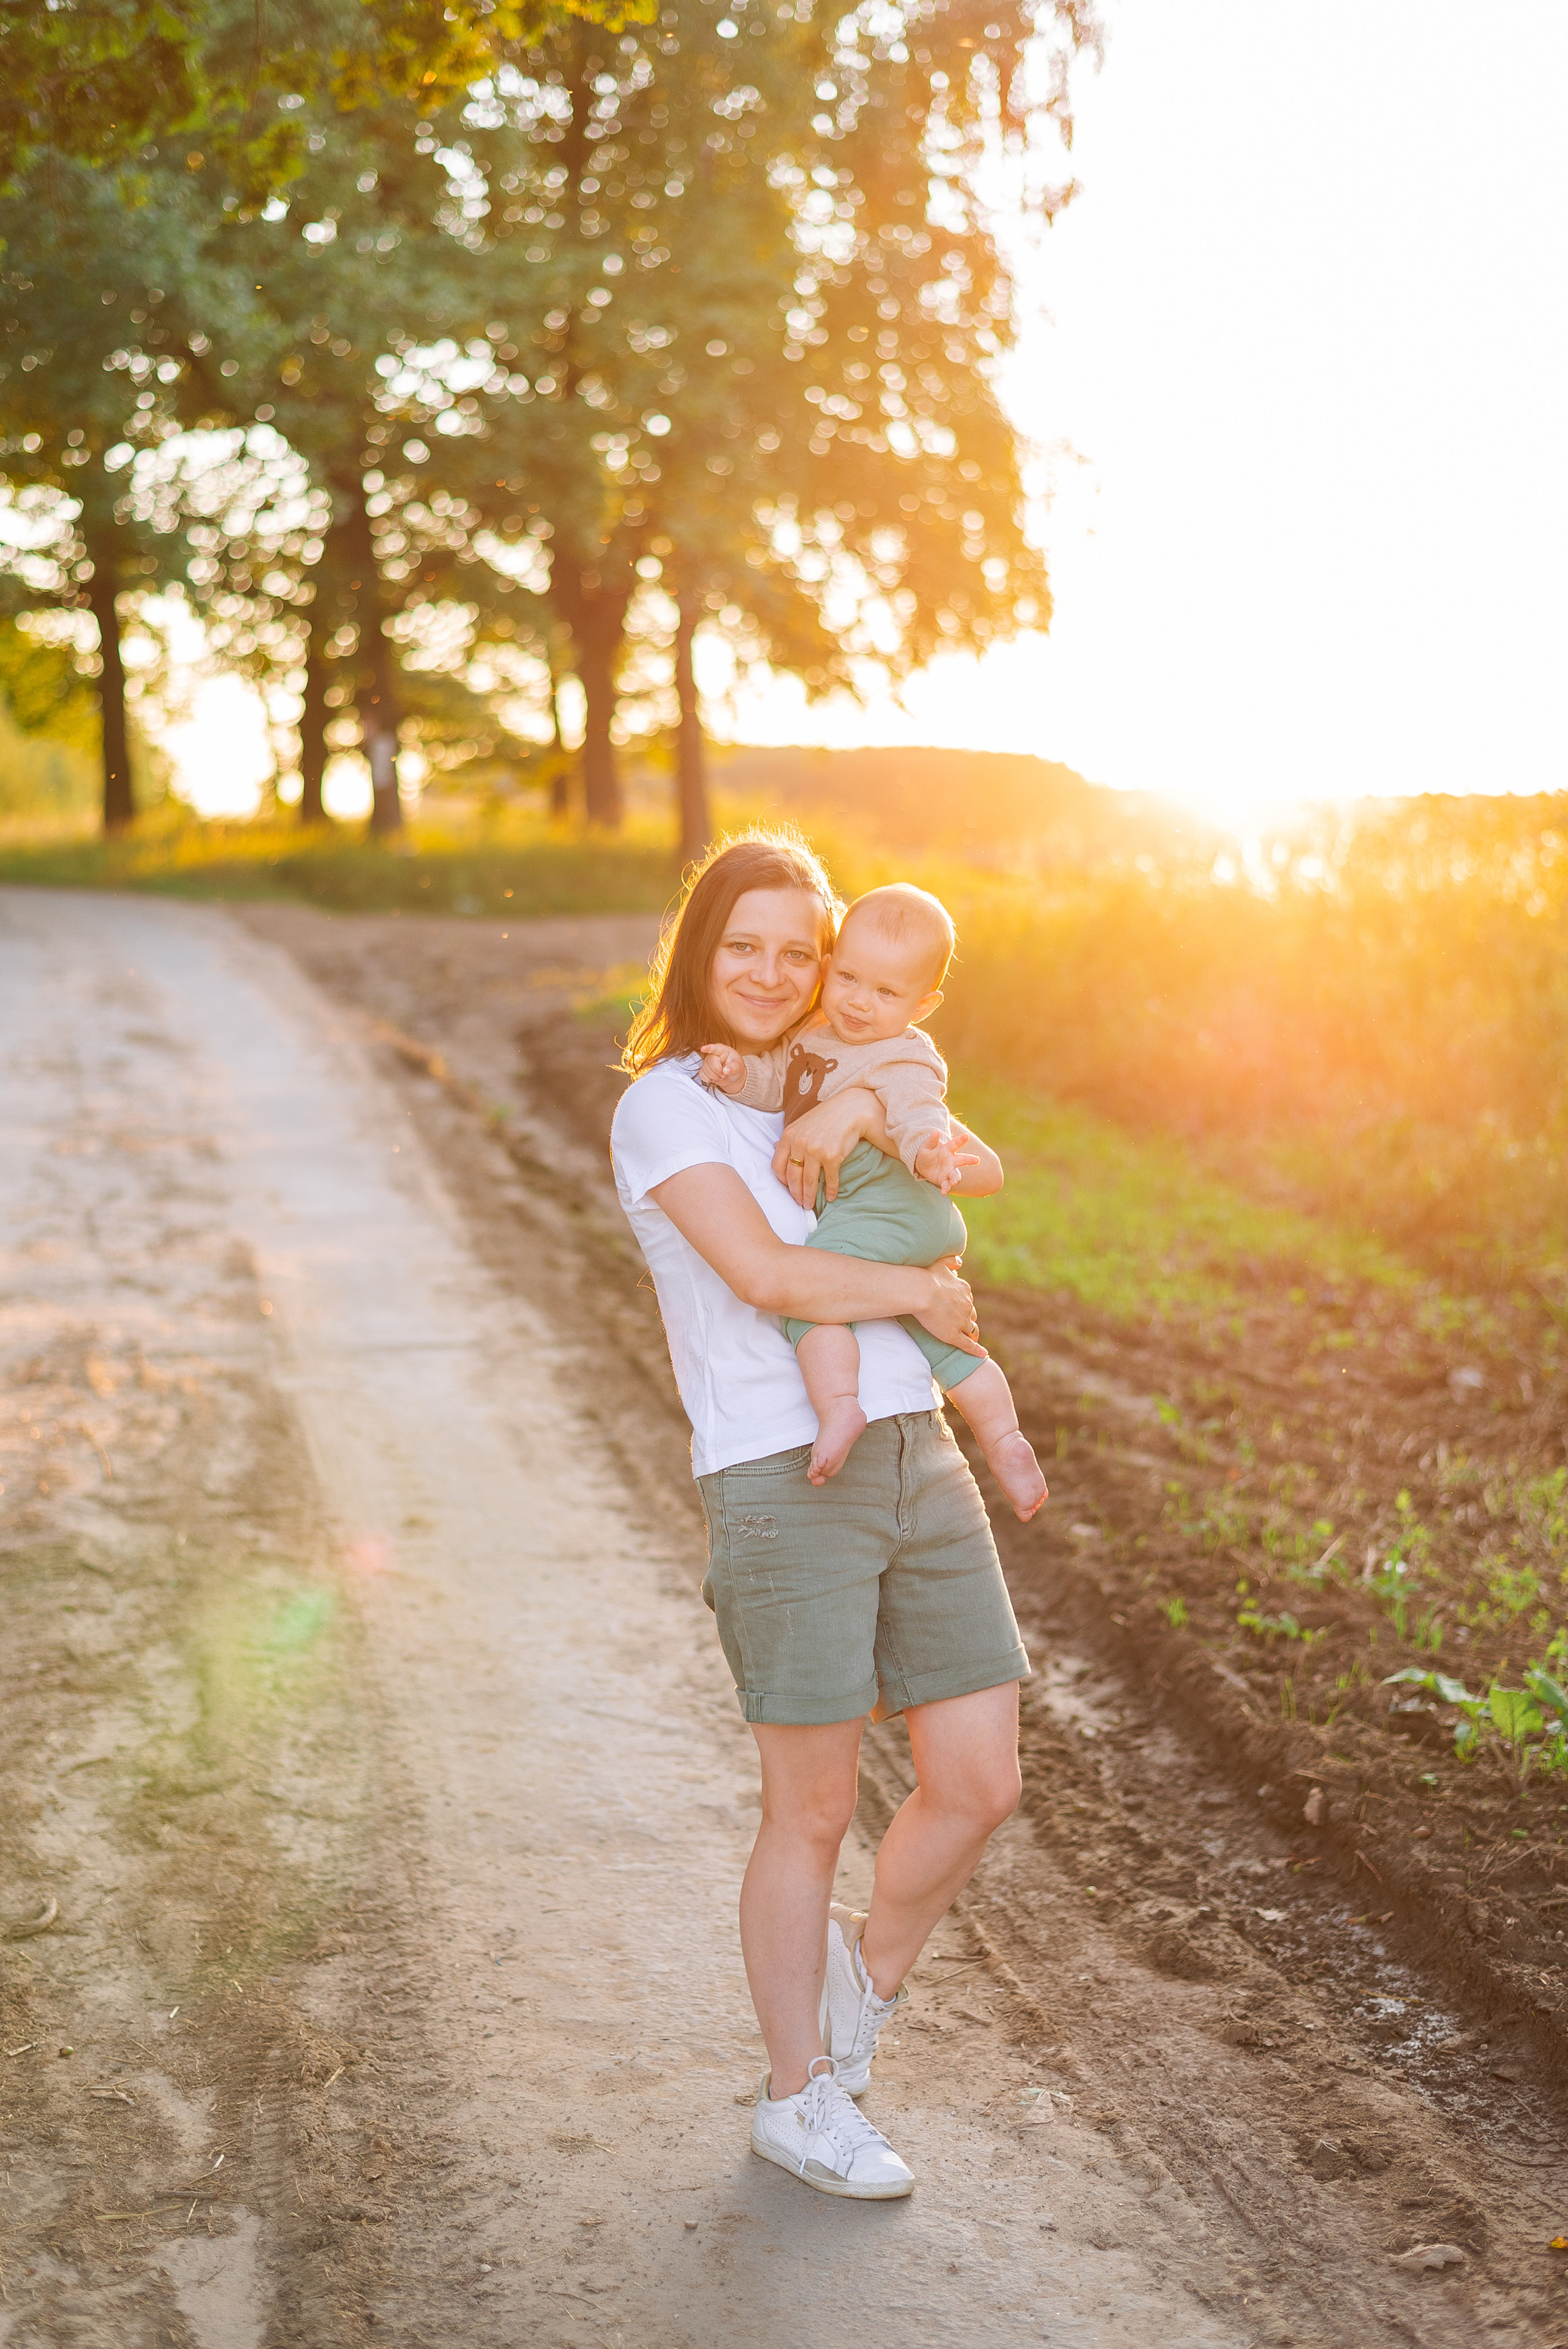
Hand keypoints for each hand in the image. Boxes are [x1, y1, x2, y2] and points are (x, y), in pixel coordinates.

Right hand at [697, 1043, 745, 1093]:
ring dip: (714, 1077)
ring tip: (721, 1076)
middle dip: (718, 1072)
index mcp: (722, 1050)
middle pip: (710, 1062)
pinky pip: (702, 1075)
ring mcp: (707, 1062)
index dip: (708, 1048)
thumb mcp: (739, 1066)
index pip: (714, 1048)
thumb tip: (726, 1070)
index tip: (703, 1049)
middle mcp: (712, 1055)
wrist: (732, 1075)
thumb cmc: (736, 1067)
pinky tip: (715, 1078)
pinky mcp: (703, 1070)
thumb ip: (733, 1068)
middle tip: (725, 1074)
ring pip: (705, 1070)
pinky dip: (709, 1080)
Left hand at [771, 1085, 884, 1206]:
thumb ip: (789, 1138)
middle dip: (795, 1193)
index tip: (787, 1188)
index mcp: (788, 1136)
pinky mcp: (832, 1156)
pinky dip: (830, 1190)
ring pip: (808, 1181)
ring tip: (810, 1205)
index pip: (778, 1165)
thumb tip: (774, 1147)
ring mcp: (815, 1150)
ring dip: (809, 1197)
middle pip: (792, 1177)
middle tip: (799, 1203)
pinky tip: (830, 1197)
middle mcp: (799, 1143)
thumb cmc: (826, 1117)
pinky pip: (829, 1179)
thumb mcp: (801, 1124)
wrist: (850, 1110)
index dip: (782, 1181)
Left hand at [913, 1128, 979, 1194]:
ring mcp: (949, 1171)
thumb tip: (936, 1132)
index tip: (966, 1136)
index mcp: (948, 1149)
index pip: (955, 1143)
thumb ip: (931, 1140)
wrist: (923, 1165)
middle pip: (962, 1160)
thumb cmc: (927, 1152)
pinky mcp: (944, 1180)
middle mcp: (952, 1160)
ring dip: (956, 1178)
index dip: (961, 1140)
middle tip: (977, 1160)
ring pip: (956, 1175)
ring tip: (954, 1182)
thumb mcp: (926, 1146)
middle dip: (970, 1160)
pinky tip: (943, 1192)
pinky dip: (946, 1189)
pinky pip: (947, 1185)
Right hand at [915, 1256, 985, 1355]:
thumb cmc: (926, 1276)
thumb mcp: (941, 1263)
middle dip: (968, 1318)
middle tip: (962, 1323)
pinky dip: (976, 1350)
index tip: (958, 1307)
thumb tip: (960, 1261)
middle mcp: (966, 1305)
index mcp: (964, 1290)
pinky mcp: (954, 1335)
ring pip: (971, 1329)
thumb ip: (951, 1261)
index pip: (967, 1299)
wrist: (920, 1291)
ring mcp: (961, 1321)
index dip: (963, 1304)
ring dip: (972, 1333)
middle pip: (971, 1314)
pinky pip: (968, 1345)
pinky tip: (982, 1354)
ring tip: (972, 1338)